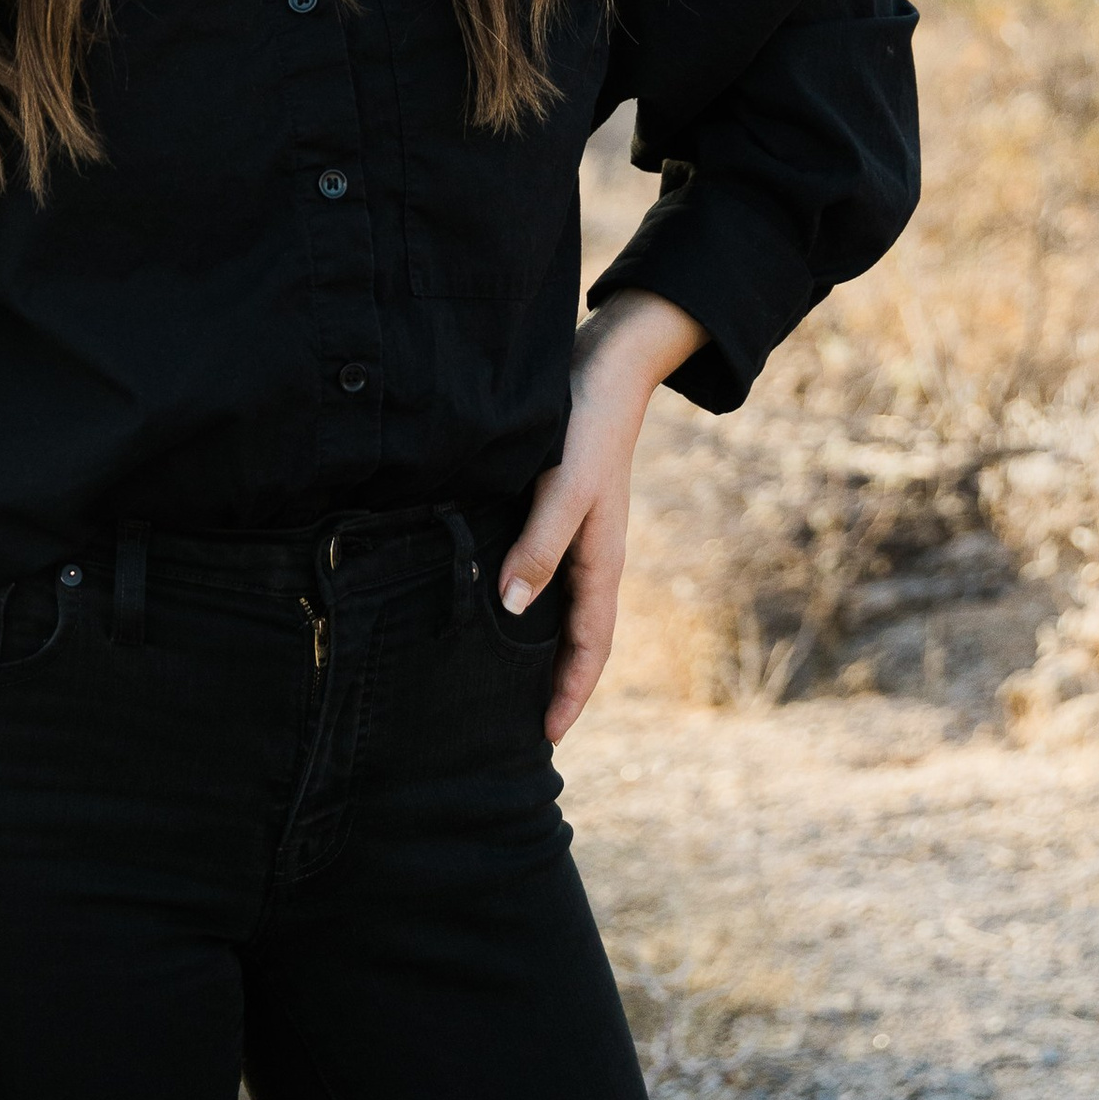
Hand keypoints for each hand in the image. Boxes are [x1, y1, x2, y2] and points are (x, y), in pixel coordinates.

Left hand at [497, 287, 703, 742]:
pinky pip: (544, 571)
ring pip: (559, 606)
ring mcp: (576, 532)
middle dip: (556, 683)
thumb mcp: (564, 489)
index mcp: (602, 561)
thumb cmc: (586, 427)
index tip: (547, 737)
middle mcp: (591, 554)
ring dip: (539, 646)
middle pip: (577, 635)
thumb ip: (540, 546)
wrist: (604, 361)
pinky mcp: (556, 506)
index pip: (591, 646)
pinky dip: (527, 599)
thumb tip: (511, 610)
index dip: (570, 693)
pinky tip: (495, 599)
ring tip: (502, 678)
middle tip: (519, 726)